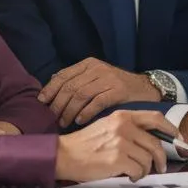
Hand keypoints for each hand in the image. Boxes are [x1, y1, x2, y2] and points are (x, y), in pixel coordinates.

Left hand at [38, 58, 158, 126]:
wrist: (145, 89)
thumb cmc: (116, 87)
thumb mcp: (95, 78)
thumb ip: (76, 81)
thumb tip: (51, 87)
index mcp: (88, 64)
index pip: (63, 75)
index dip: (50, 89)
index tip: (41, 102)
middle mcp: (97, 69)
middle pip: (70, 86)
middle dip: (58, 104)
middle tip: (52, 118)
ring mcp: (108, 78)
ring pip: (81, 94)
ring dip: (69, 111)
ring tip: (64, 123)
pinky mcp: (118, 90)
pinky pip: (97, 102)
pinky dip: (86, 112)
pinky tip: (80, 120)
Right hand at [54, 110, 176, 182]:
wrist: (65, 154)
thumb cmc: (85, 144)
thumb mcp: (107, 127)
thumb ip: (128, 129)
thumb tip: (152, 141)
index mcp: (122, 116)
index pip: (155, 118)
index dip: (171, 129)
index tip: (179, 139)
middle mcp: (123, 126)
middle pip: (156, 143)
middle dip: (161, 159)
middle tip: (160, 168)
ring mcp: (121, 142)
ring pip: (148, 159)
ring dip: (146, 169)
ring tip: (136, 172)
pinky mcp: (117, 159)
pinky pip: (139, 170)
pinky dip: (137, 175)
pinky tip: (129, 175)